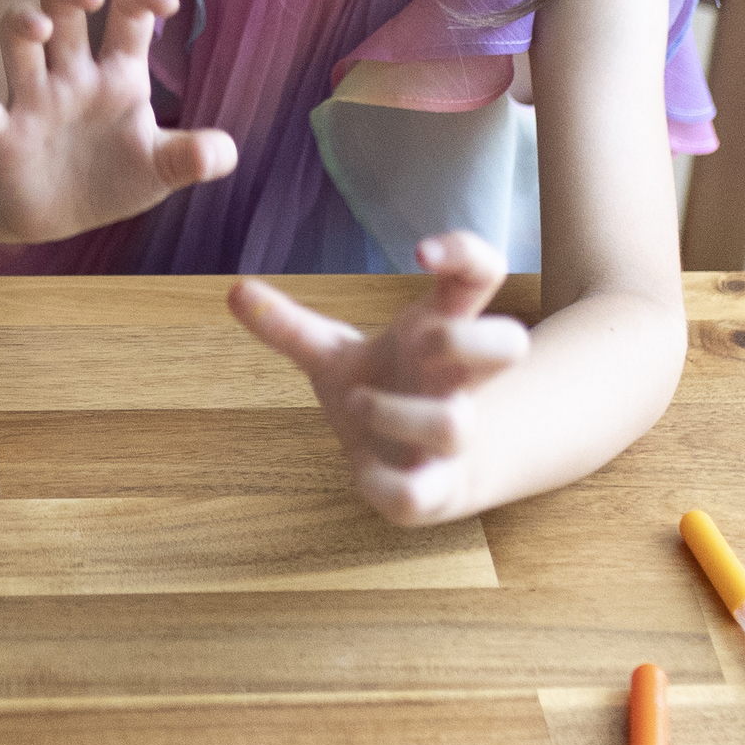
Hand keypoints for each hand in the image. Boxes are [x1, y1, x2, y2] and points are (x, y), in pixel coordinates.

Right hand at [0, 0, 236, 243]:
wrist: (62, 219)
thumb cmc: (116, 176)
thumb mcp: (162, 169)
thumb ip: (194, 157)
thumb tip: (222, 154)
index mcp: (118, 71)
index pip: (129, 11)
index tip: (166, 0)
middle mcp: (73, 73)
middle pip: (62, 6)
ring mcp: (34, 100)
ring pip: (17, 39)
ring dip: (21, 22)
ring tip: (37, 29)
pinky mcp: (3, 137)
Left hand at [230, 232, 531, 526]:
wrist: (417, 473)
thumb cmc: (382, 392)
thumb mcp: (335, 353)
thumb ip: (288, 326)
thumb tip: (234, 292)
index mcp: (439, 334)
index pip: (482, 275)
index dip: (466, 253)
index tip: (420, 251)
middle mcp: (458, 384)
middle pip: (510, 344)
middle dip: (465, 339)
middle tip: (422, 341)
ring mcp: (451, 439)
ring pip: (456, 424)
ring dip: (399, 413)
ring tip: (360, 403)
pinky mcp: (432, 492)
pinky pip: (416, 493)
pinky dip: (380, 483)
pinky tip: (358, 468)